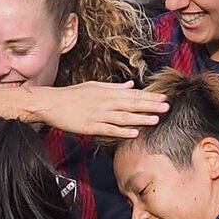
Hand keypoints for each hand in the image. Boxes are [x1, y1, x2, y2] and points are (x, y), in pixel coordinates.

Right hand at [32, 81, 168, 139]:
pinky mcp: (91, 127)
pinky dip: (123, 131)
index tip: (163, 97)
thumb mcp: (94, 86)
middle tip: (167, 107)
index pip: (132, 94)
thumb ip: (114, 87)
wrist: (51, 103)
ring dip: (141, 118)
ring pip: (124, 117)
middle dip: (150, 106)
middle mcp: (105, 102)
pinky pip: (110, 130)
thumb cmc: (71, 95)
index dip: (149, 96)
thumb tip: (130, 85)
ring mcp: (99, 115)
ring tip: (156, 120)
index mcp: (107, 92)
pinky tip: (135, 133)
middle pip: (132, 104)